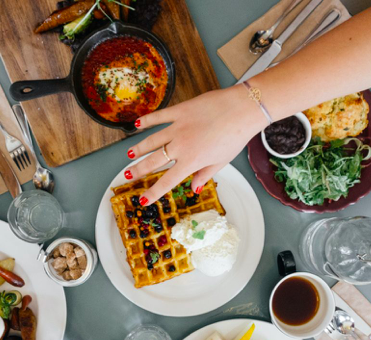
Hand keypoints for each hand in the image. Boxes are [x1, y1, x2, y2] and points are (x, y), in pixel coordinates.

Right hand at [125, 86, 265, 203]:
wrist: (242, 109)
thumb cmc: (235, 136)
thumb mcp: (222, 161)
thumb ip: (205, 175)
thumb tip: (194, 188)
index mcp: (191, 161)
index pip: (167, 181)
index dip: (153, 192)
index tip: (143, 200)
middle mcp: (180, 146)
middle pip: (153, 161)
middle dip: (138, 170)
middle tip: (128, 175)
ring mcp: (178, 127)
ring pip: (151, 140)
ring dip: (138, 148)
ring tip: (128, 155)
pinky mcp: (180, 111)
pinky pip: (159, 117)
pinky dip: (147, 121)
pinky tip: (137, 125)